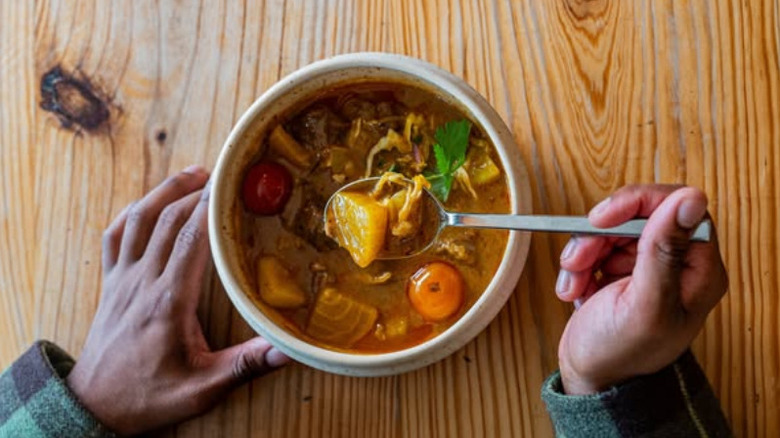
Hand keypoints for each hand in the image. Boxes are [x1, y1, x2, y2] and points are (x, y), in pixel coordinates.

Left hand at [66, 166, 288, 434]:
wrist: (95, 406)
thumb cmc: (149, 396)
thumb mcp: (203, 388)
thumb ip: (245, 366)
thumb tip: (287, 350)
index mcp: (169, 301)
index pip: (190, 241)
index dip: (209, 209)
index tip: (229, 186)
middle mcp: (143, 283)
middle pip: (167, 221)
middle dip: (195, 192)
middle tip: (221, 173)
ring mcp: (122, 280)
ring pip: (138, 220)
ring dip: (164, 192)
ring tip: (191, 173)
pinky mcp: (110, 285)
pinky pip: (114, 237)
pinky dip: (131, 214)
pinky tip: (146, 204)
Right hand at [555, 184, 726, 394]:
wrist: (592, 380)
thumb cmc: (622, 354)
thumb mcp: (644, 304)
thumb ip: (664, 251)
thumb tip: (691, 197)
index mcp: (697, 270)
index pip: (678, 207)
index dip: (637, 204)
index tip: (603, 219)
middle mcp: (677, 264)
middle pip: (637, 216)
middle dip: (598, 236)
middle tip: (579, 260)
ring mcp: (647, 266)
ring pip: (610, 229)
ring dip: (582, 253)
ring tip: (575, 283)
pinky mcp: (621, 269)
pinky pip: (595, 246)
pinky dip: (577, 265)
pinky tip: (574, 290)